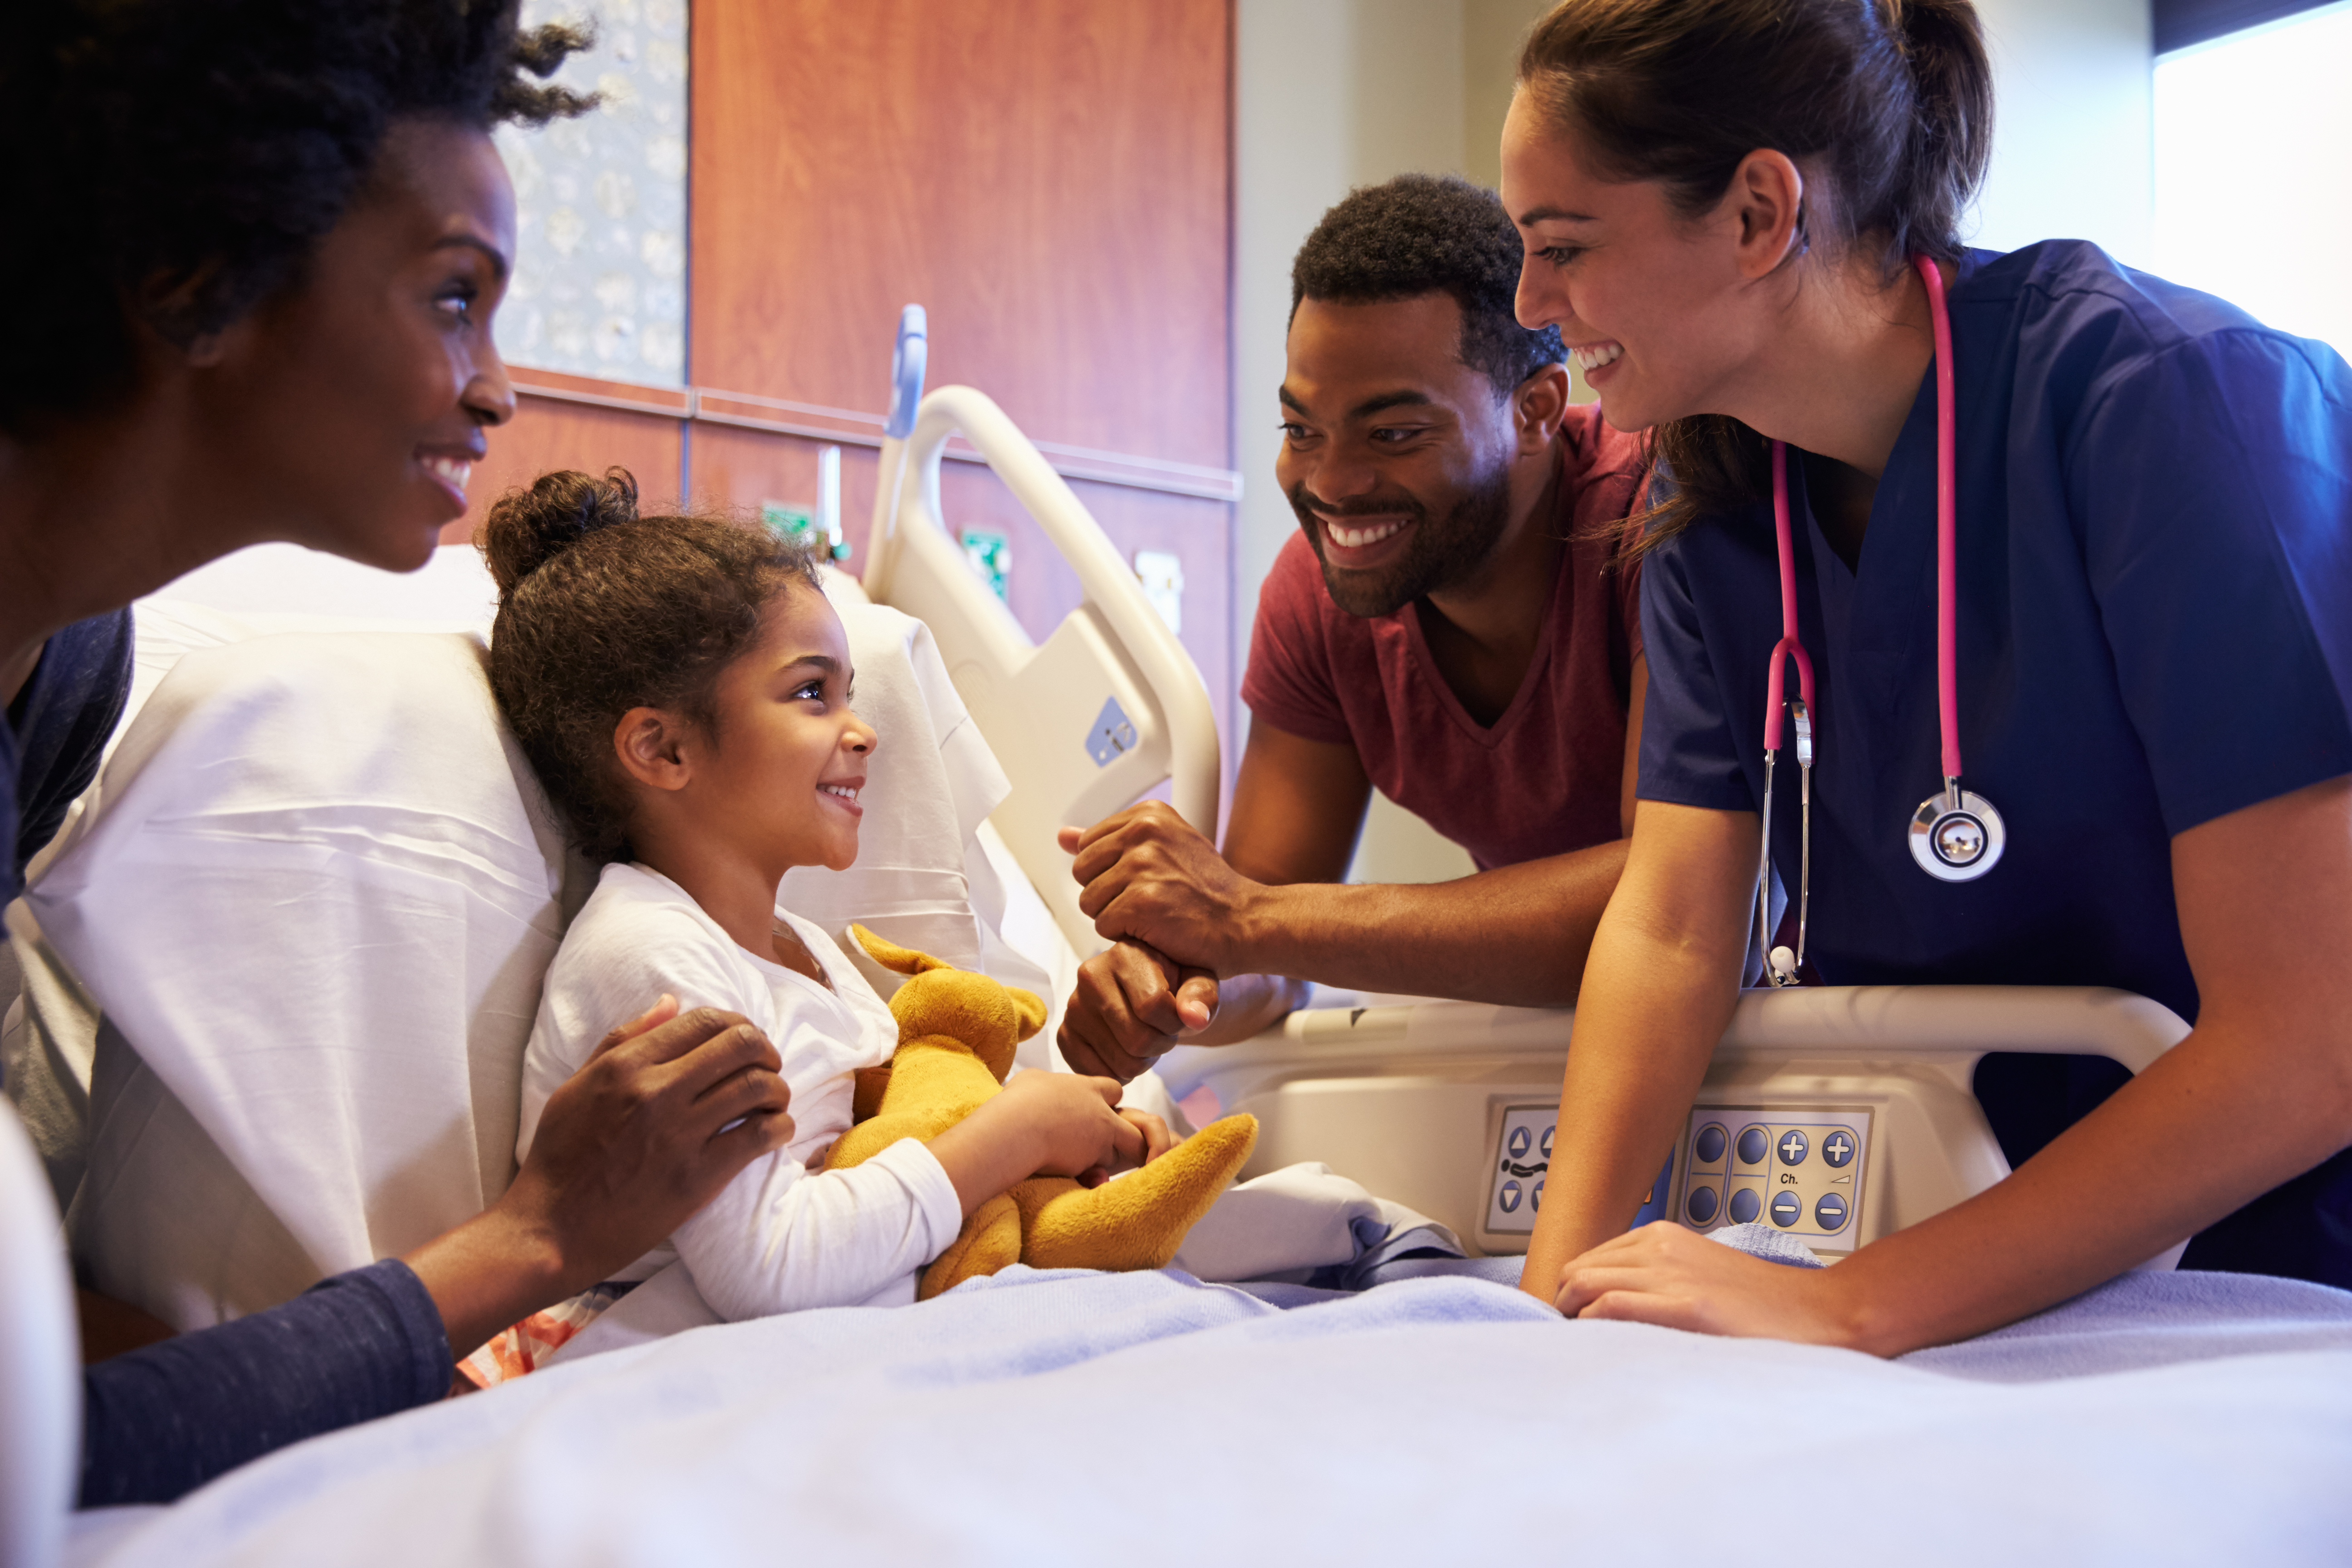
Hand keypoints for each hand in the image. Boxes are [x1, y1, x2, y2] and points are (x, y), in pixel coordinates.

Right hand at [406, 995, 793, 1355]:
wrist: (551, 1229)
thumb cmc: (561, 1157)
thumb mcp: (578, 1085)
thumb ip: (624, 1039)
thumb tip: (671, 1002)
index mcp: (626, 1065)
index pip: (705, 1020)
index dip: (736, 1024)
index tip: (743, 1041)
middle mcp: (656, 1091)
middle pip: (741, 1045)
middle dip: (765, 1051)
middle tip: (767, 1067)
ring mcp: (680, 1134)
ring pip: (759, 1086)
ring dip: (777, 1089)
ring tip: (773, 1101)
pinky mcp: (698, 1177)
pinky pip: (760, 1136)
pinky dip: (780, 1127)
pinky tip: (776, 1131)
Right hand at [989, 1069, 1146, 1183]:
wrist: (1016, 1129)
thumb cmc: (1017, 1102)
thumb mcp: (1030, 1081)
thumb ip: (1045, 1084)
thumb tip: (1041, 1089)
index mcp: (1087, 1089)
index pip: (1114, 1090)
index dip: (1109, 1100)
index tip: (1100, 1108)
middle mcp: (1101, 1114)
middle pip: (1133, 1126)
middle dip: (1127, 1137)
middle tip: (1109, 1145)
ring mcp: (1099, 1140)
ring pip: (1112, 1154)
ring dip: (1099, 1159)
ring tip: (1070, 1160)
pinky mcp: (1091, 1164)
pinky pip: (1095, 1175)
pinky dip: (1085, 1176)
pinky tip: (1061, 1172)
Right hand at [1058, 940, 1217, 1081]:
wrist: (1143, 992)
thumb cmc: (1174, 985)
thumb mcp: (1198, 980)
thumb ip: (1203, 995)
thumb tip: (1194, 1018)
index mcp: (1124, 954)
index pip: (1154, 1007)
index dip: (1175, 1024)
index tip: (1177, 1017)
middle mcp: (1090, 976)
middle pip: (1138, 1040)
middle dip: (1161, 1045)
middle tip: (1162, 1033)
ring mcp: (1073, 1007)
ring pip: (1121, 1063)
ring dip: (1143, 1062)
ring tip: (1144, 1039)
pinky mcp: (1064, 1034)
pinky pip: (1097, 1074)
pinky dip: (1119, 1074)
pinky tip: (1125, 1053)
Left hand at [1059, 802, 1261, 973]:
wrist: (1244, 922)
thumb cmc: (1207, 891)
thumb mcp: (1163, 849)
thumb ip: (1109, 840)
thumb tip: (1063, 835)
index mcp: (1148, 814)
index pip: (1088, 846)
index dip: (1110, 872)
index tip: (1146, 880)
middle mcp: (1144, 832)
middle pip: (1082, 871)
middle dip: (1107, 894)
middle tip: (1148, 901)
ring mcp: (1142, 865)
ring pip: (1089, 901)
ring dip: (1116, 917)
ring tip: (1153, 915)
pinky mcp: (1141, 902)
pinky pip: (1103, 925)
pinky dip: (1126, 936)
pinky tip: (1156, 930)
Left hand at [1551, 1223, 1863, 1348]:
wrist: (1820, 1314)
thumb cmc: (1761, 1305)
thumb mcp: (1697, 1273)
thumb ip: (1654, 1278)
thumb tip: (1606, 1303)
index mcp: (1661, 1236)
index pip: (1586, 1261)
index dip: (1572, 1295)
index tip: (1574, 1323)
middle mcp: (1659, 1247)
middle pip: (1575, 1273)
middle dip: (1563, 1308)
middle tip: (1573, 1342)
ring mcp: (1671, 1274)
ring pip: (1583, 1287)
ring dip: (1573, 1320)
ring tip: (1586, 1351)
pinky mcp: (1687, 1306)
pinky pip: (1611, 1308)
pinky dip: (1593, 1328)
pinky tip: (1602, 1349)